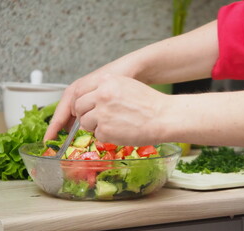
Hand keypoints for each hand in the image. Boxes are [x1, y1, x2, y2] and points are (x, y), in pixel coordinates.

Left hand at [45, 73, 168, 145]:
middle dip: (86, 114)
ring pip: (85, 122)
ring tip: (113, 125)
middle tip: (98, 119)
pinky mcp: (105, 129)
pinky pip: (97, 134)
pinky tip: (120, 131)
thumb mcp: (126, 85)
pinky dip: (106, 135)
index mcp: (106, 81)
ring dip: (95, 126)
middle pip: (80, 106)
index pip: (82, 91)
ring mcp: (102, 113)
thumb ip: (107, 89)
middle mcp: (101, 95)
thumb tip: (92, 98)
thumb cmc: (150, 103)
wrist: (164, 117)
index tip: (85, 108)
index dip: (83, 102)